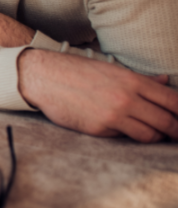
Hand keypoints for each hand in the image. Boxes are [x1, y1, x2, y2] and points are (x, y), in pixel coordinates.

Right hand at [18, 48, 177, 142]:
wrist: (44, 77)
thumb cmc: (78, 71)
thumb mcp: (113, 70)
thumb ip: (142, 79)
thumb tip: (166, 80)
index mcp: (133, 81)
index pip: (173, 101)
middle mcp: (126, 99)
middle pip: (167, 122)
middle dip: (176, 131)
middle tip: (177, 134)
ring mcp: (113, 116)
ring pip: (149, 135)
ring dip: (155, 136)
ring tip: (154, 134)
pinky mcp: (98, 129)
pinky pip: (123, 137)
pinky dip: (127, 135)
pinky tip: (123, 129)